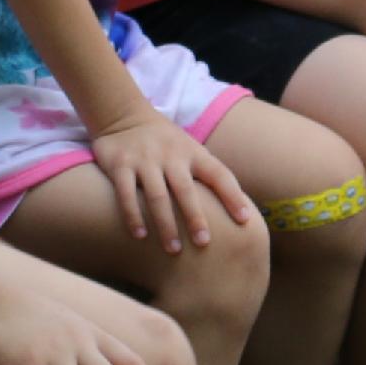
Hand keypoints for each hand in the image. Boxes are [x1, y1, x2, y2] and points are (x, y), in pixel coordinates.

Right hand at [91, 109, 256, 251]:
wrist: (125, 115)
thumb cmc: (167, 143)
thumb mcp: (190, 150)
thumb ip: (208, 174)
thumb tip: (238, 207)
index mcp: (193, 153)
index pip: (219, 174)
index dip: (233, 196)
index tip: (245, 220)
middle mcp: (171, 155)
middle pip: (186, 190)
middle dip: (195, 217)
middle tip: (204, 243)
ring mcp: (144, 159)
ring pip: (157, 196)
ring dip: (165, 224)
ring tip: (173, 249)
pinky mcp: (120, 164)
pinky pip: (126, 193)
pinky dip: (133, 215)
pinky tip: (140, 235)